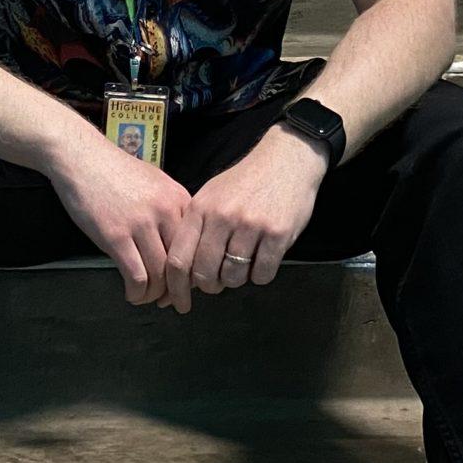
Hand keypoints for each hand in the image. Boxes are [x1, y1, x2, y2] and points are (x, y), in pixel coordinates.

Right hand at [48, 131, 204, 310]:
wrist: (81, 157)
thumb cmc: (114, 170)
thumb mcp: (154, 182)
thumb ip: (170, 208)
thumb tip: (178, 241)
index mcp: (179, 199)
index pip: (197, 245)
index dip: (194, 270)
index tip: (187, 284)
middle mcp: (166, 211)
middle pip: (182, 264)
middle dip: (179, 290)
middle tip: (172, 301)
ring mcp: (141, 224)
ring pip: (160, 275)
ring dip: (155, 295)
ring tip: (147, 299)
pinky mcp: (116, 236)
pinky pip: (137, 276)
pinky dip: (137, 293)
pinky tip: (132, 294)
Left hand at [156, 127, 327, 305]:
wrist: (286, 160)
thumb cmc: (245, 183)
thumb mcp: (211, 197)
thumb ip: (196, 232)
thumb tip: (182, 276)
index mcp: (200, 209)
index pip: (178, 259)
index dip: (176, 288)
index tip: (179, 303)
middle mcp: (222, 217)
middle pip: (205, 274)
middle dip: (210, 286)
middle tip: (218, 282)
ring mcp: (250, 225)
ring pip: (234, 277)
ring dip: (237, 279)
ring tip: (243, 262)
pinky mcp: (277, 233)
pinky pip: (262, 274)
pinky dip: (261, 275)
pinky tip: (262, 258)